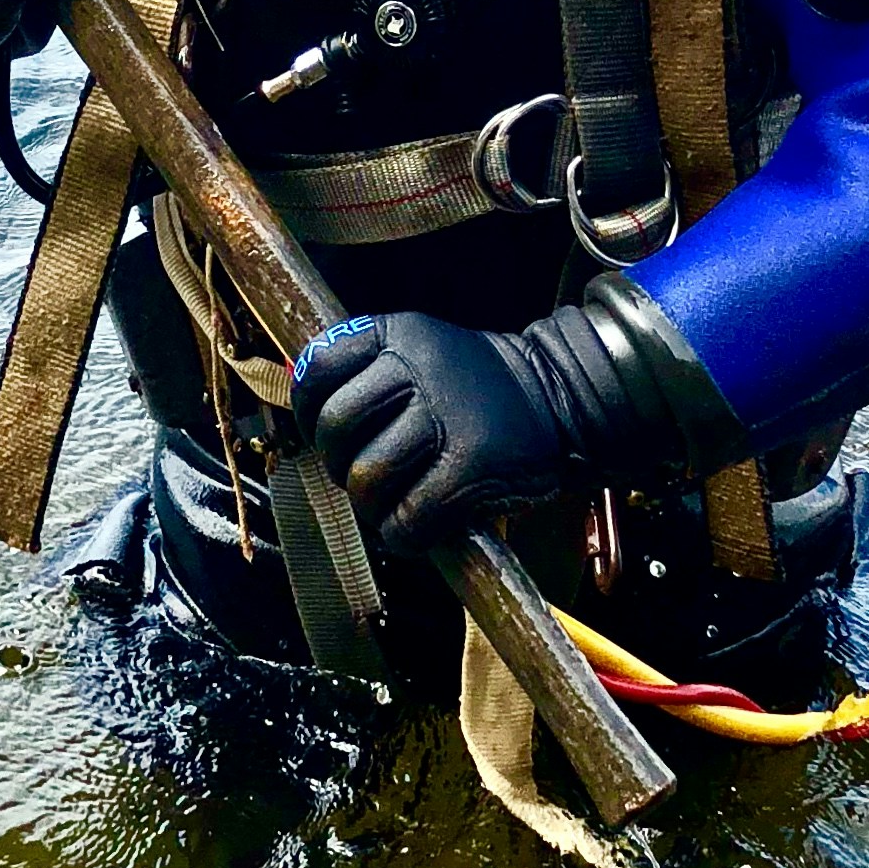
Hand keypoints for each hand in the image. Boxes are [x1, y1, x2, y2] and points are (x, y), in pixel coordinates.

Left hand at [289, 309, 588, 557]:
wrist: (563, 400)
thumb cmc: (479, 389)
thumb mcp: (423, 352)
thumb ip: (369, 371)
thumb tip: (305, 406)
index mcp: (399, 333)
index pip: (319, 368)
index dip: (309, 409)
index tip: (326, 432)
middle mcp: (418, 368)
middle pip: (337, 427)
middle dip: (340, 463)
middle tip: (363, 475)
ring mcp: (446, 419)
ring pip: (368, 477)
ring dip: (370, 505)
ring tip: (392, 503)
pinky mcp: (471, 469)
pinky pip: (408, 518)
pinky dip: (403, 534)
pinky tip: (416, 526)